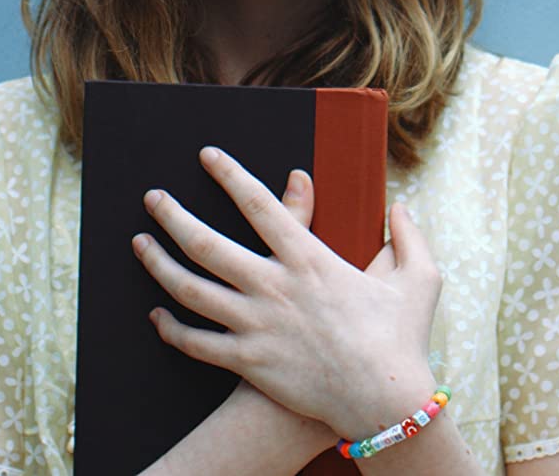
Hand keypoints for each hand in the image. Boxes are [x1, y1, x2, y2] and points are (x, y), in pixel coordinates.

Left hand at [131, 146, 442, 438]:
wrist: (385, 404)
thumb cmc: (402, 341)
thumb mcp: (419, 280)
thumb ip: (410, 239)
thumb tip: (401, 209)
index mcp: (310, 259)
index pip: (260, 205)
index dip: (230, 175)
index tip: (207, 155)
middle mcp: (275, 287)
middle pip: (207, 244)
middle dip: (173, 215)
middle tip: (152, 197)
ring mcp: (257, 325)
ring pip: (191, 290)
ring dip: (158, 264)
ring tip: (140, 244)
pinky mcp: (249, 362)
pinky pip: (198, 344)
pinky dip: (172, 330)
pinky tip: (156, 316)